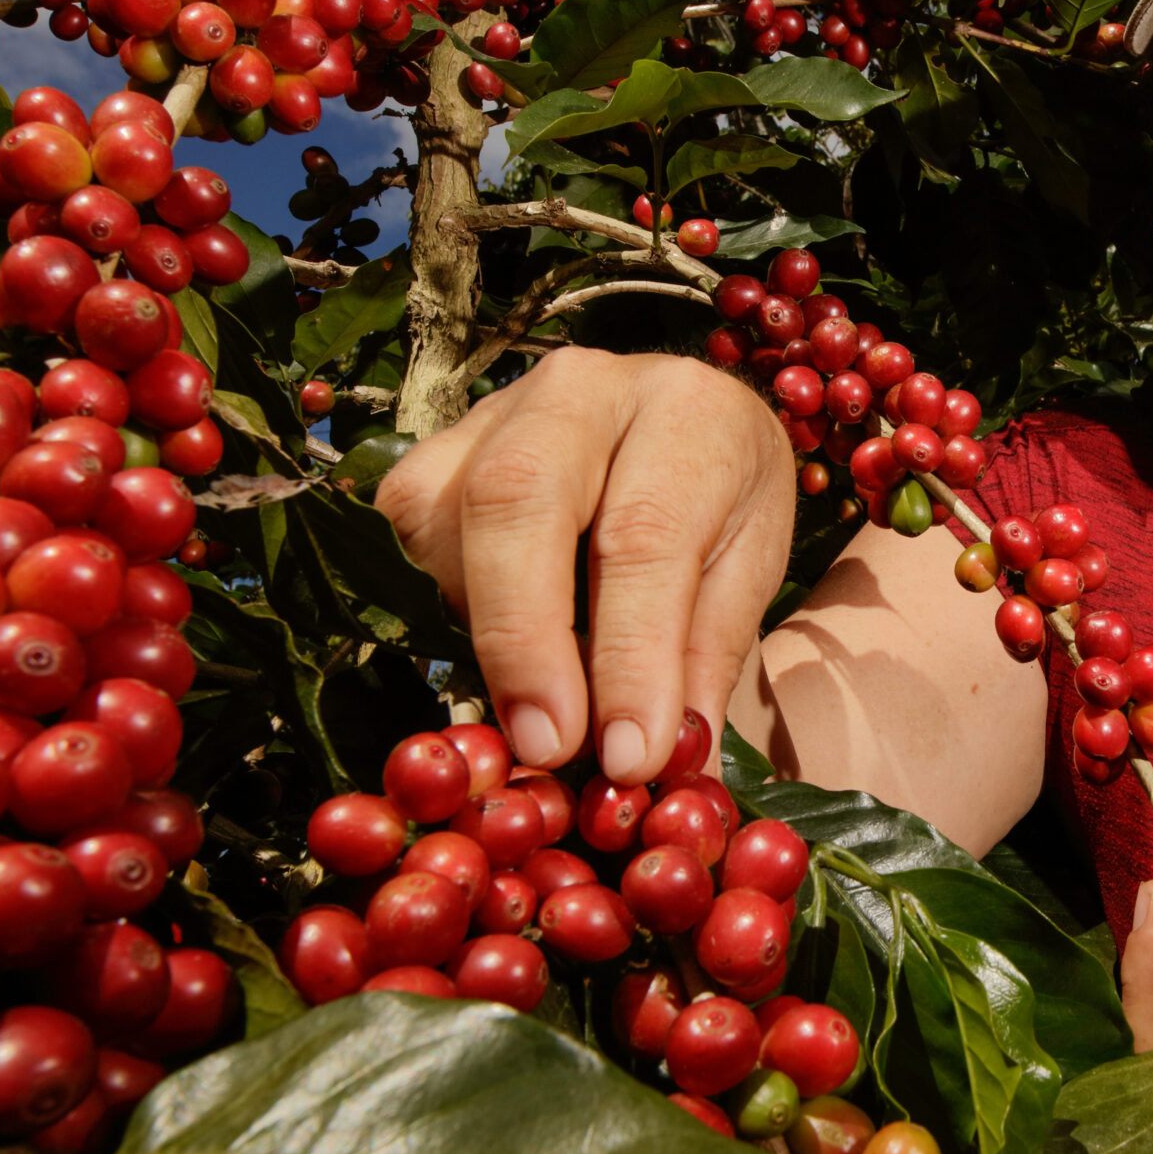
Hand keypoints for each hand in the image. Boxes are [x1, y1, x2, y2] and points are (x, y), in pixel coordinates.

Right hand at [377, 346, 795, 782]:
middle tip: (548, 748)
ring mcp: (496, 410)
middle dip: (525, 638)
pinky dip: (443, 608)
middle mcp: (583, 389)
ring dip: (482, 632)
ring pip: (446, 517)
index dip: (631, 655)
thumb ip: (704, 658)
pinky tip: (496, 645)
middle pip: (518, 497)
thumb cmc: (721, 508)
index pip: (646, 535)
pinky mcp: (433, 448)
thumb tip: (663, 764)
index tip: (629, 755)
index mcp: (688, 411)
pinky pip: (406, 533)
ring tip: (538, 705)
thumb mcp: (746, 574)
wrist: (682, 431)